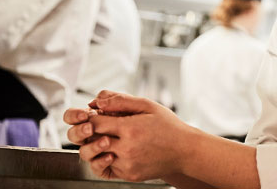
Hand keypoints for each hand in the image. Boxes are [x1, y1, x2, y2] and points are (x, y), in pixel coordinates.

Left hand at [77, 91, 198, 181]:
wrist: (185, 150)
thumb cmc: (169, 126)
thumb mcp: (148, 106)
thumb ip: (122, 101)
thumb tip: (98, 102)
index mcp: (130, 129)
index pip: (95, 124)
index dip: (92, 118)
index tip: (97, 116)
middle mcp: (127, 149)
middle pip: (92, 141)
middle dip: (91, 133)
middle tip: (100, 127)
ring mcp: (127, 164)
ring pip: (97, 157)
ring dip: (98, 147)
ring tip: (110, 139)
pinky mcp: (129, 174)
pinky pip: (108, 168)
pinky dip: (108, 159)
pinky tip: (118, 150)